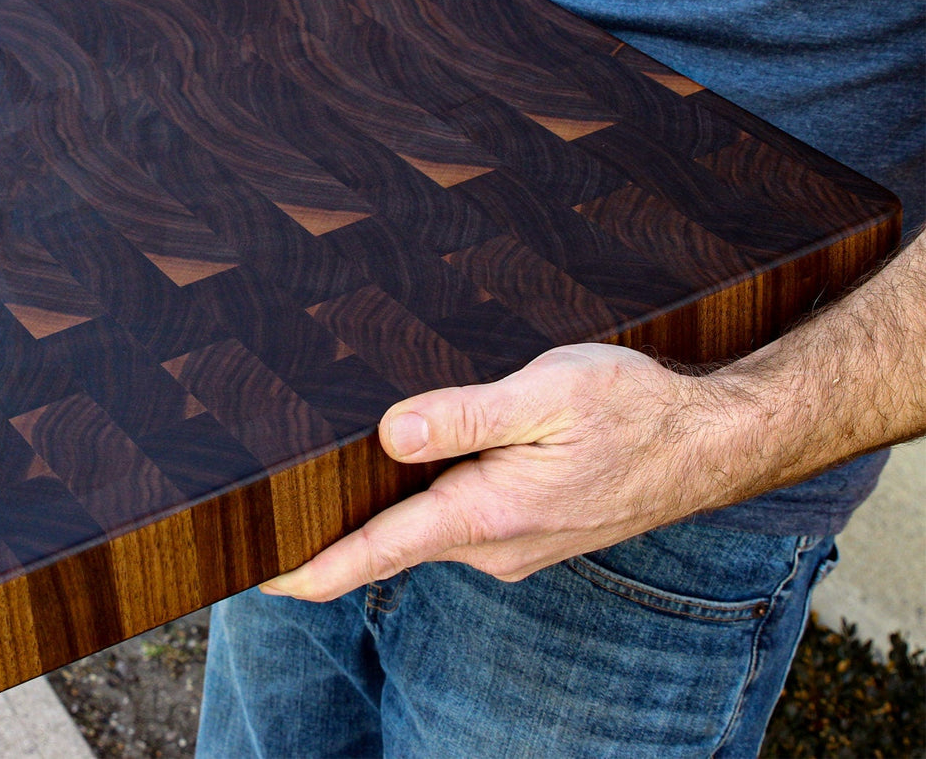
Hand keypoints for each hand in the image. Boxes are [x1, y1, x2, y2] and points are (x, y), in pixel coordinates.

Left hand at [260, 344, 743, 598]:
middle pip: (391, 543)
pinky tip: (414, 467)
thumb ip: (462, 418)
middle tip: (274, 503)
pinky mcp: (530, 531)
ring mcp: (514, 544)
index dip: (310, 568)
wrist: (713, 440)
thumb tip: (388, 435)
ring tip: (332, 476)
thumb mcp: (545, 395)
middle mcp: (495, 545)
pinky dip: (424, 503)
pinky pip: (458, 522)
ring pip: (426, 530)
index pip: (377, 551)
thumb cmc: (636, 409)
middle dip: (334, 531)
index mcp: (488, 514)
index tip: (257, 575)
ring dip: (382, 512)